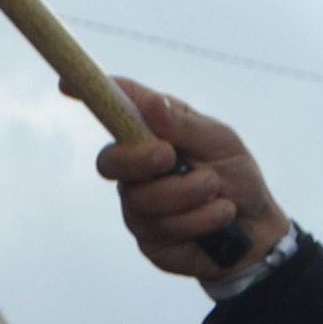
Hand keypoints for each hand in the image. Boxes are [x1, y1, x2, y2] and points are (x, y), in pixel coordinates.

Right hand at [97, 82, 294, 282]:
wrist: (256, 231)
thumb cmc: (235, 175)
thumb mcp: (219, 141)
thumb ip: (183, 125)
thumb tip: (153, 103)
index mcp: (151, 134)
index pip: (114, 111)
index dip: (87, 95)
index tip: (66, 83)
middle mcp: (136, 170)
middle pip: (110, 162)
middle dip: (139, 159)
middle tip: (169, 156)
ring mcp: (138, 206)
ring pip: (143, 200)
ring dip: (189, 194)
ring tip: (219, 193)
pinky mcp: (148, 240)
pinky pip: (163, 230)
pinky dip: (199, 220)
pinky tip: (219, 217)